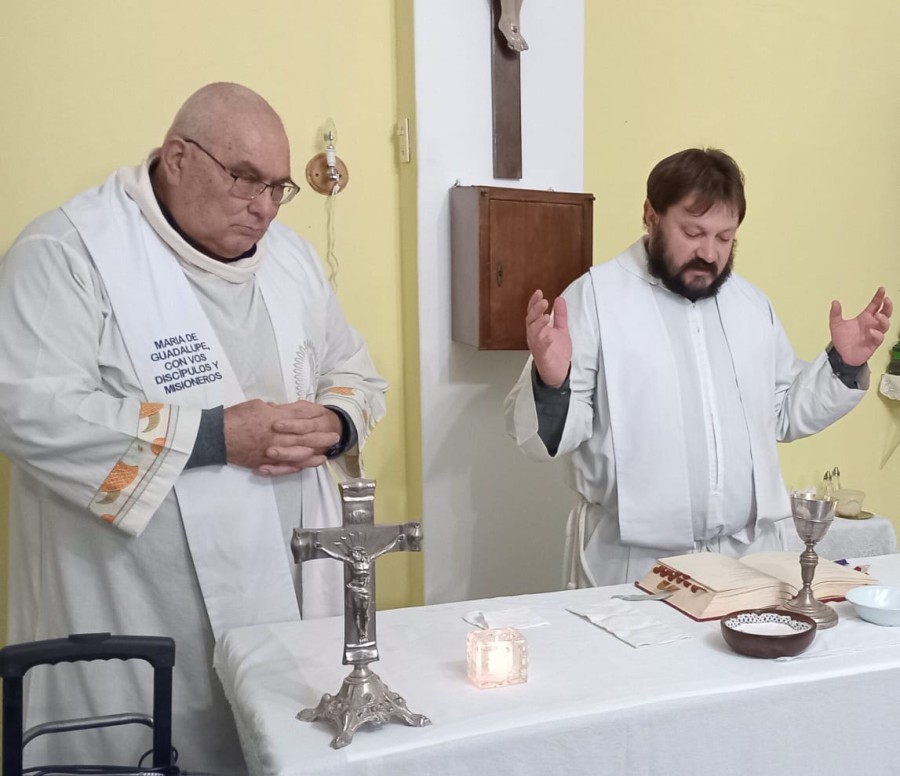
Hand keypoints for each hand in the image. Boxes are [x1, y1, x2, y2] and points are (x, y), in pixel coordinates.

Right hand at [223, 399, 340, 475]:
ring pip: (299, 453)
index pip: (301, 416)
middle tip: (335, 437)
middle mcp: (278, 435)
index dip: (314, 415)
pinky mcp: (266, 462)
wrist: (216, 436)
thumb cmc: (235, 417)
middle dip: (321, 436)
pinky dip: (298, 466)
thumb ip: (272, 408)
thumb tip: (280, 409)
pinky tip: (307, 466)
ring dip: (314, 453)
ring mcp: (273, 450)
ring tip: (326, 454)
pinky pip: (285, 466)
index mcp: (276, 418)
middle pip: (305, 436)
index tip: (324, 415)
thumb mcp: (256, 405)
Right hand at [526, 289, 570, 387]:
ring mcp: (537, 347)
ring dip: (538, 324)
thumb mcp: (561, 329)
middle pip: (530, 321)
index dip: (534, 302)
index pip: (532, 313)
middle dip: (535, 310)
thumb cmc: (556, 351)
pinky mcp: (543, 357)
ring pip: (533, 334)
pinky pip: (541, 349)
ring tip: (545, 316)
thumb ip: (560, 315)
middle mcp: (534, 336)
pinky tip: (549, 337)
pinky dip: (544, 343)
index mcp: (537, 329)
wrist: (558, 372)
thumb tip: (559, 299)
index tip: (539, 292)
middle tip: (543, 301)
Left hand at [829, 287, 892, 365]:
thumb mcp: (836, 325)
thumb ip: (835, 314)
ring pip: (885, 325)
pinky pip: (879, 338)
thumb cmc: (841, 339)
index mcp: (865, 318)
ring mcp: (874, 334)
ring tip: (877, 316)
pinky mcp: (873, 344)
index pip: (875, 305)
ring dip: (883, 319)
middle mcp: (871, 324)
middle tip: (886, 301)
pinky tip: (871, 332)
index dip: (879, 297)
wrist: (840, 355)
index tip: (882, 289)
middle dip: (888, 307)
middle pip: (885, 313)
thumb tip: (835, 302)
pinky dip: (877, 334)